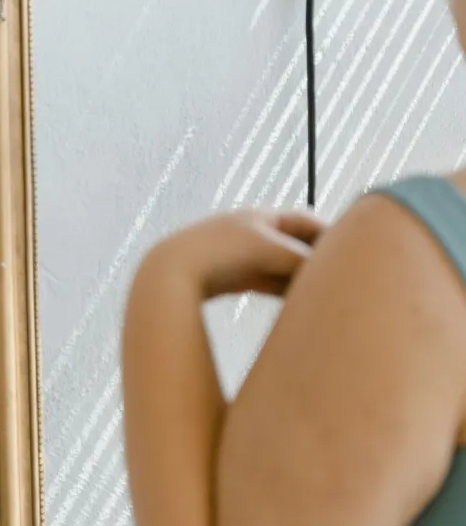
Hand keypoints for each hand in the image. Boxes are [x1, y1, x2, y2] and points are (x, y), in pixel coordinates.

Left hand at [154, 208, 327, 299]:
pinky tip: (293, 307)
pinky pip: (263, 283)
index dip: (330, 235)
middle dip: (317, 259)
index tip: (354, 253)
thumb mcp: (270, 252)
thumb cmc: (219, 254)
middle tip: (343, 277)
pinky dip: (280, 292)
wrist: (171, 270)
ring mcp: (238, 255)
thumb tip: (334, 275)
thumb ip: (304, 261)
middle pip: (294, 245)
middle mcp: (250, 233)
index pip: (307, 222)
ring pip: (279, 267)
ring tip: (322, 296)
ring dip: (299, 279)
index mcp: (260, 218)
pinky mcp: (228, 278)